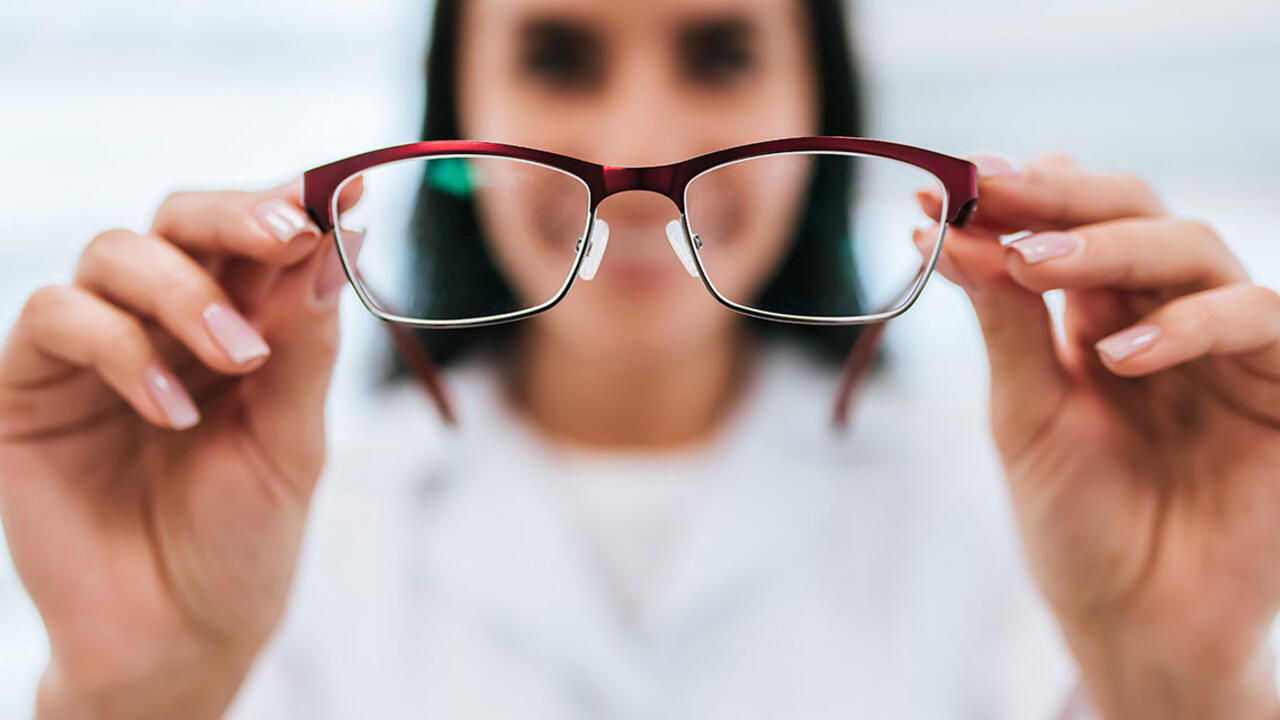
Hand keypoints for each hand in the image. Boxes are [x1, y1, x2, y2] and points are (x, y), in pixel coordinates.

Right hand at [0, 178, 359, 718]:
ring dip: (185, 291)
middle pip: (180, 218)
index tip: (343, 195)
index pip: (254, 238)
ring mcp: (94, 348)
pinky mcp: (31, 385)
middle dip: (236, 216)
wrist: (178, 634)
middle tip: (287, 234)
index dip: (292, 205)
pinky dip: (121, 347)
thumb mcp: (292, 441)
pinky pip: (58, 317)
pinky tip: (171, 409)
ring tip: (238, 359)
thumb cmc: (243, 539)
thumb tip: (339, 240)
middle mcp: (163, 322)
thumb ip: (305, 345)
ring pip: (115, 252)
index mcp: (238, 325)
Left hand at [915, 154, 1279, 719]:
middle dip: (1056, 197)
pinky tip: (1119, 354)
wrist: (1134, 621)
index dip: (1010, 197)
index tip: (942, 179)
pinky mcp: (1277, 387)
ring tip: (1030, 264)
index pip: (1063, 226)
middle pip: (1129, 212)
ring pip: (1191, 248)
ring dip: (1110, 244)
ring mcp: (1222, 345)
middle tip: (987, 188)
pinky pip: (1255, 319)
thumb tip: (945, 228)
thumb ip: (1003, 324)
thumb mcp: (1024, 414)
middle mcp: (1160, 315)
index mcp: (1093, 317)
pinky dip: (1188, 323)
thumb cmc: (1075, 521)